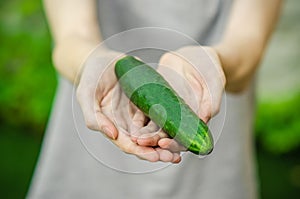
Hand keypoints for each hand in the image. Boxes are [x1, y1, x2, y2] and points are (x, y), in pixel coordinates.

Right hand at [76, 48, 180, 162]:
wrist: (102, 60)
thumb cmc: (91, 77)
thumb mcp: (86, 95)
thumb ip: (93, 116)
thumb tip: (111, 134)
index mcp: (113, 125)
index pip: (128, 143)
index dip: (141, 152)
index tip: (155, 157)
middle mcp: (127, 123)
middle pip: (144, 142)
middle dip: (158, 152)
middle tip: (173, 158)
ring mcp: (139, 112)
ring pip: (155, 131)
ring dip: (168, 141)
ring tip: (182, 148)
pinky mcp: (149, 100)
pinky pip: (161, 114)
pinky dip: (171, 122)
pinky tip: (183, 127)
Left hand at [133, 46, 225, 152]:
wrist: (195, 58)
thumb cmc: (209, 70)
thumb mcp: (214, 82)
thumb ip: (211, 100)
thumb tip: (205, 118)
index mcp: (195, 119)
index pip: (185, 138)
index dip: (175, 143)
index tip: (164, 143)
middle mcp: (180, 119)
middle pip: (166, 135)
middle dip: (154, 141)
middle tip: (141, 142)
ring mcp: (167, 110)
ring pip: (154, 127)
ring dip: (144, 133)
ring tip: (134, 137)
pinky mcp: (156, 100)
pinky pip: (146, 111)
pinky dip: (139, 118)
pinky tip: (131, 122)